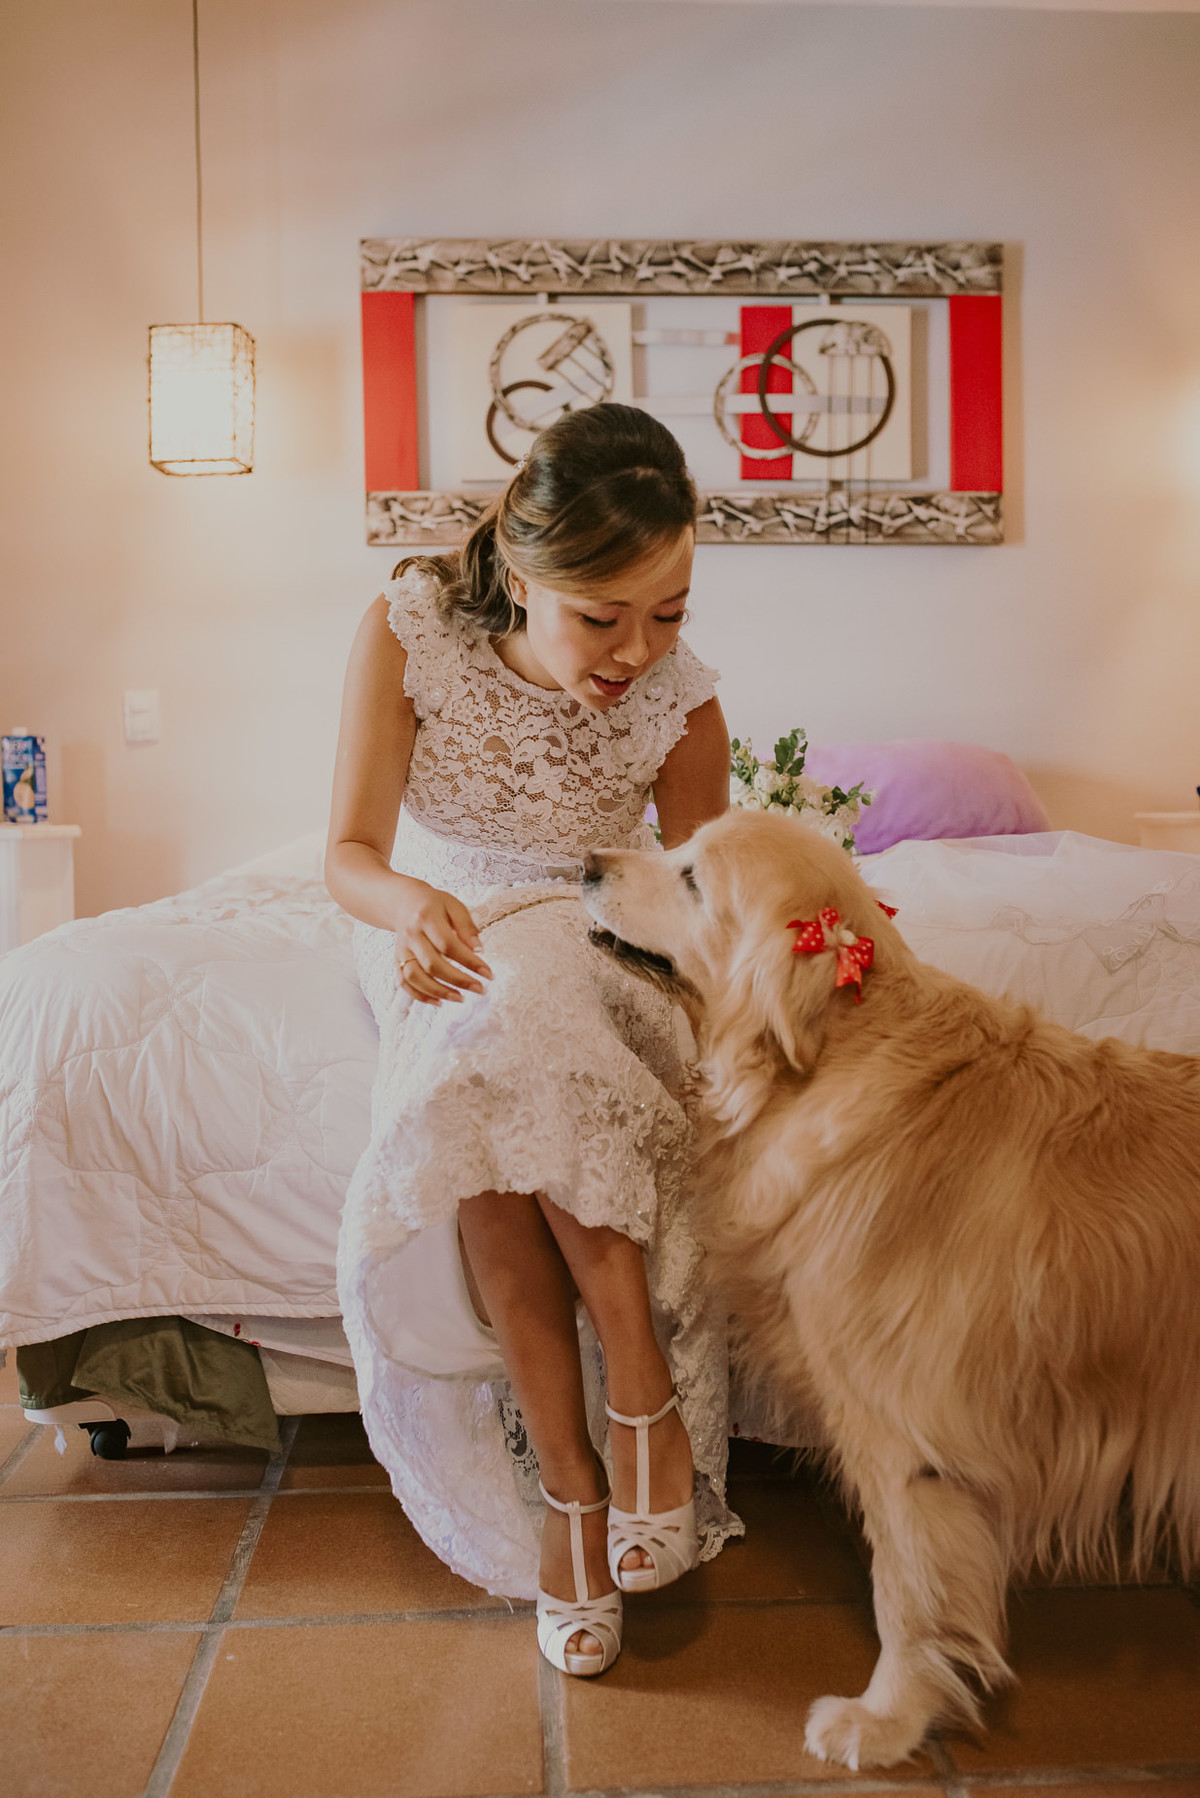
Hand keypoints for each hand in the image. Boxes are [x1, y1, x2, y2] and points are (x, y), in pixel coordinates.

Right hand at [393, 879, 491, 1004]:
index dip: (469, 961)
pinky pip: (404, 983)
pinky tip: (439, 1002)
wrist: (404, 902)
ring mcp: (401, 950)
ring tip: (461, 998)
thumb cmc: (434, 904)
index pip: (448, 945)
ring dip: (438, 991)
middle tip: (480, 989)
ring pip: (415, 977)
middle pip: (432, 964)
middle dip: (458, 980)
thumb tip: (479, 949)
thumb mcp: (454, 906)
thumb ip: (466, 927)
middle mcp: (411, 935)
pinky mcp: (397, 961)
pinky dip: (420, 995)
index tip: (488, 973)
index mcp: (426, 918)